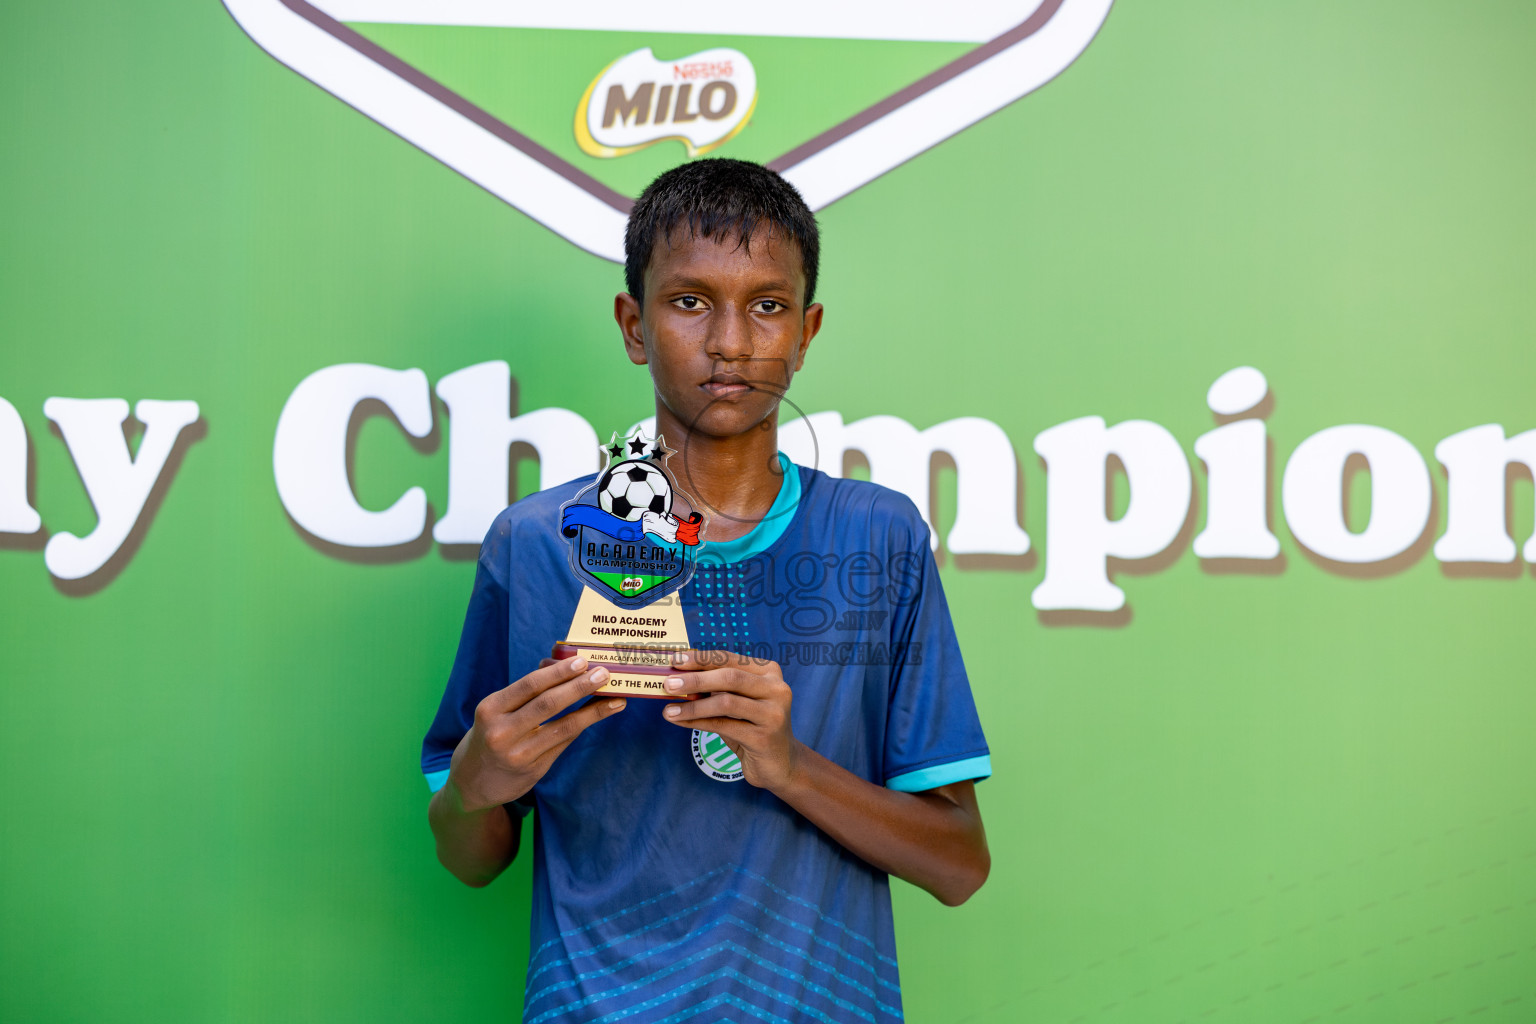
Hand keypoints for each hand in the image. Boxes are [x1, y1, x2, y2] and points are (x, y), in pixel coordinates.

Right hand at [446, 656, 624, 812]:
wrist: (471, 785)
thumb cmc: (488, 736)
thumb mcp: (494, 712)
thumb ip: (524, 693)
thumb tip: (562, 665)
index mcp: (489, 710)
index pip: (528, 686)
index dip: (557, 673)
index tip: (582, 661)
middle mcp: (502, 733)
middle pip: (548, 704)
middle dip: (579, 686)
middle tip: (604, 674)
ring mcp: (519, 754)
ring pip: (563, 727)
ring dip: (593, 710)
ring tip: (615, 698)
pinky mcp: (534, 770)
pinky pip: (564, 742)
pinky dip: (582, 725)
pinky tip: (599, 714)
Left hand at [661, 650, 800, 790]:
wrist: (779, 763)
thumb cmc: (752, 727)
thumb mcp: (736, 703)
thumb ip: (715, 689)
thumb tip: (677, 679)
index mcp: (769, 672)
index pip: (730, 659)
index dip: (700, 659)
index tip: (674, 661)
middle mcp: (776, 689)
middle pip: (730, 677)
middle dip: (695, 679)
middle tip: (668, 684)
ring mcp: (773, 713)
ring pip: (726, 702)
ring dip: (693, 706)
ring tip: (668, 710)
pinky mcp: (764, 738)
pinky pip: (723, 726)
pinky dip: (698, 723)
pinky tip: (680, 722)